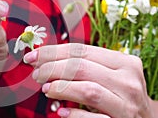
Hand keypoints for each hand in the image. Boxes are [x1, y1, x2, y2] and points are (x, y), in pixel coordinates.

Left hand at [24, 43, 153, 117]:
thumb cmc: (119, 94)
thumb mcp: (108, 74)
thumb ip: (82, 65)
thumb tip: (43, 60)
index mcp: (123, 61)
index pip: (80, 50)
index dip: (52, 52)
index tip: (32, 57)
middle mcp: (128, 80)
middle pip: (80, 67)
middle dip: (51, 68)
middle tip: (36, 74)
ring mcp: (127, 104)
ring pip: (88, 90)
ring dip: (61, 88)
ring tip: (45, 89)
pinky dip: (75, 114)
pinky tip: (62, 112)